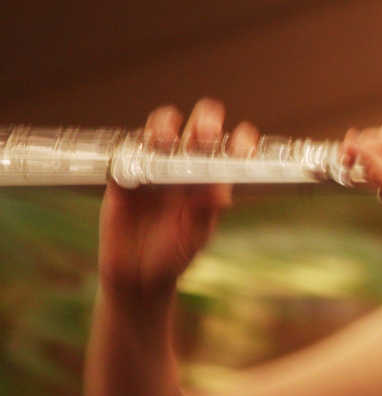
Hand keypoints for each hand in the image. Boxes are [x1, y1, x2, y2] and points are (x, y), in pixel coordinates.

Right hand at [98, 98, 258, 300]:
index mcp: (211, 177)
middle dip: (206, 120)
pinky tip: (135, 160)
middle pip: (199, 126)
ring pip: (161, 127)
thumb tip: (223, 193)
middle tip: (206, 134)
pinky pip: (126, 150)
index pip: (231, 148)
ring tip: (165, 141)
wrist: (137, 275)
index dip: (241, 139)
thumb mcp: (194, 235)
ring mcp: (155, 165)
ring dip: (165, 125)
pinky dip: (130, 149)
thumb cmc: (174, 253)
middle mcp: (186, 165)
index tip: (243, 142)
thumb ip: (205, 212)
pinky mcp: (123, 174)